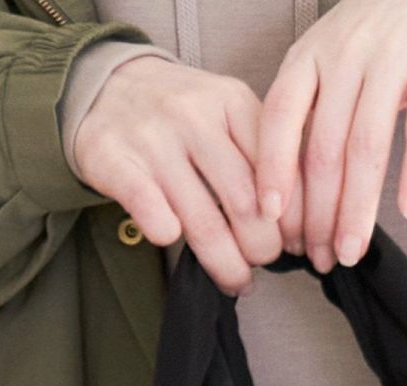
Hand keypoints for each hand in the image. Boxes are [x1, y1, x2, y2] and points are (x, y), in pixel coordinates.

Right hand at [71, 56, 284, 295]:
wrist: (105, 85)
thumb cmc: (182, 117)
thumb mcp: (228, 115)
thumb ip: (263, 157)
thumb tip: (301, 229)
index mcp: (233, 102)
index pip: (279, 174)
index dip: (292, 223)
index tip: (295, 245)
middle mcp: (194, 116)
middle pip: (247, 205)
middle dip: (263, 249)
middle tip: (262, 262)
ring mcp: (152, 139)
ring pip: (204, 224)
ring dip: (226, 265)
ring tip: (236, 280)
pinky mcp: (113, 160)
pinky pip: (153, 216)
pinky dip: (169, 237)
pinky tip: (176, 244)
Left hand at [255, 0, 406, 271]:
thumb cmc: (369, 36)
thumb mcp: (323, 59)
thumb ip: (307, 112)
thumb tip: (286, 192)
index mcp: (308, 57)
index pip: (278, 118)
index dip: (271, 169)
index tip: (266, 216)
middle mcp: (344, 57)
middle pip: (324, 148)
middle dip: (318, 212)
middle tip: (318, 257)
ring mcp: (391, 60)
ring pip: (367, 146)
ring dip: (358, 208)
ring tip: (352, 251)